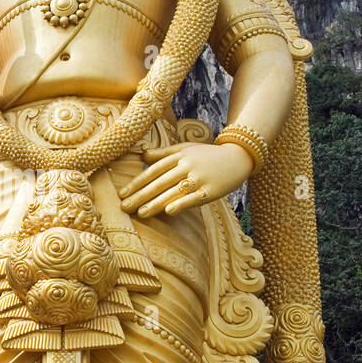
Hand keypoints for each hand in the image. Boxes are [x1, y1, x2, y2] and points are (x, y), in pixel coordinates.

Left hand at [119, 141, 254, 217]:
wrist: (239, 156)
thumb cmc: (208, 155)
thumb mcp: (186, 148)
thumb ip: (164, 153)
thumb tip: (142, 155)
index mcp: (179, 156)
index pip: (153, 170)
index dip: (137, 182)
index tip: (122, 193)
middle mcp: (187, 166)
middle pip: (159, 182)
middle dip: (140, 195)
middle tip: (124, 207)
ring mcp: (200, 178)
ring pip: (173, 191)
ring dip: (155, 203)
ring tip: (140, 214)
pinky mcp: (212, 190)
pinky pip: (194, 198)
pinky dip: (182, 204)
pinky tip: (169, 212)